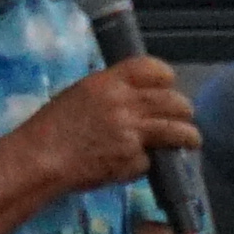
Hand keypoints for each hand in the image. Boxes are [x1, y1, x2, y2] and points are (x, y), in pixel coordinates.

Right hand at [10, 53, 201, 196]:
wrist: (41, 159)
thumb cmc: (51, 127)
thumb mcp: (80, 95)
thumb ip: (110, 92)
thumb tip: (135, 96)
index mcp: (110, 82)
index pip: (153, 69)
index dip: (167, 78)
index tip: (169, 86)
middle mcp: (126, 103)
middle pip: (173, 100)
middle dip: (183, 110)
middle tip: (183, 117)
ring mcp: (133, 132)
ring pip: (176, 130)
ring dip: (188, 136)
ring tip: (192, 140)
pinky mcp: (133, 160)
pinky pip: (151, 159)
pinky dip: (149, 163)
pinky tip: (141, 164)